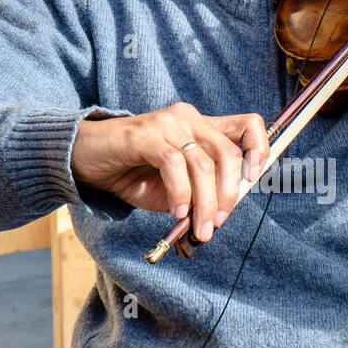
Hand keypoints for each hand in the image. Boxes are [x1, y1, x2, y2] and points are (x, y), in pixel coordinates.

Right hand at [70, 104, 269, 240]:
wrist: (88, 160)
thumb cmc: (135, 174)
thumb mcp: (178, 187)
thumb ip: (203, 192)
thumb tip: (224, 215)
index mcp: (204, 126)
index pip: (249, 125)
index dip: (260, 150)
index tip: (254, 181)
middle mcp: (190, 118)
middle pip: (228, 153)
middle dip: (229, 194)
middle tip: (217, 223)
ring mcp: (168, 123)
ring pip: (203, 164)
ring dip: (205, 203)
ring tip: (199, 229)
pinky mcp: (146, 134)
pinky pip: (174, 165)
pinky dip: (181, 194)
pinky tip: (177, 212)